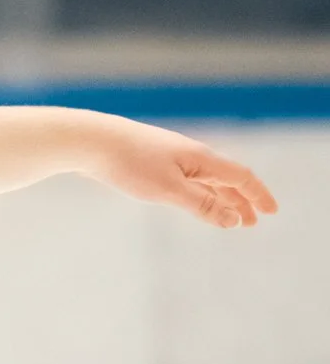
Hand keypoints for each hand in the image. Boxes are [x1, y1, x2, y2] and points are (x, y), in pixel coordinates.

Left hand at [81, 120, 278, 227]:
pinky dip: (200, 192)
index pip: (240, 177)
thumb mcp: (169, 190)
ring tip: (228, 216)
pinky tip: (195, 198)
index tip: (271, 212)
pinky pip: (188, 178)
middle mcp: (191, 154)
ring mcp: (172, 156)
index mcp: (201, 158)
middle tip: (252, 222)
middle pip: (225, 178)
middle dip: (242, 200)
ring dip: (221, 197)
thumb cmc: (129, 164)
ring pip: (205, 179)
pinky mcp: (153, 160)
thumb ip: (202, 205)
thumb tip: (234, 220)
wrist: (91, 141)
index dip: (257, 195)